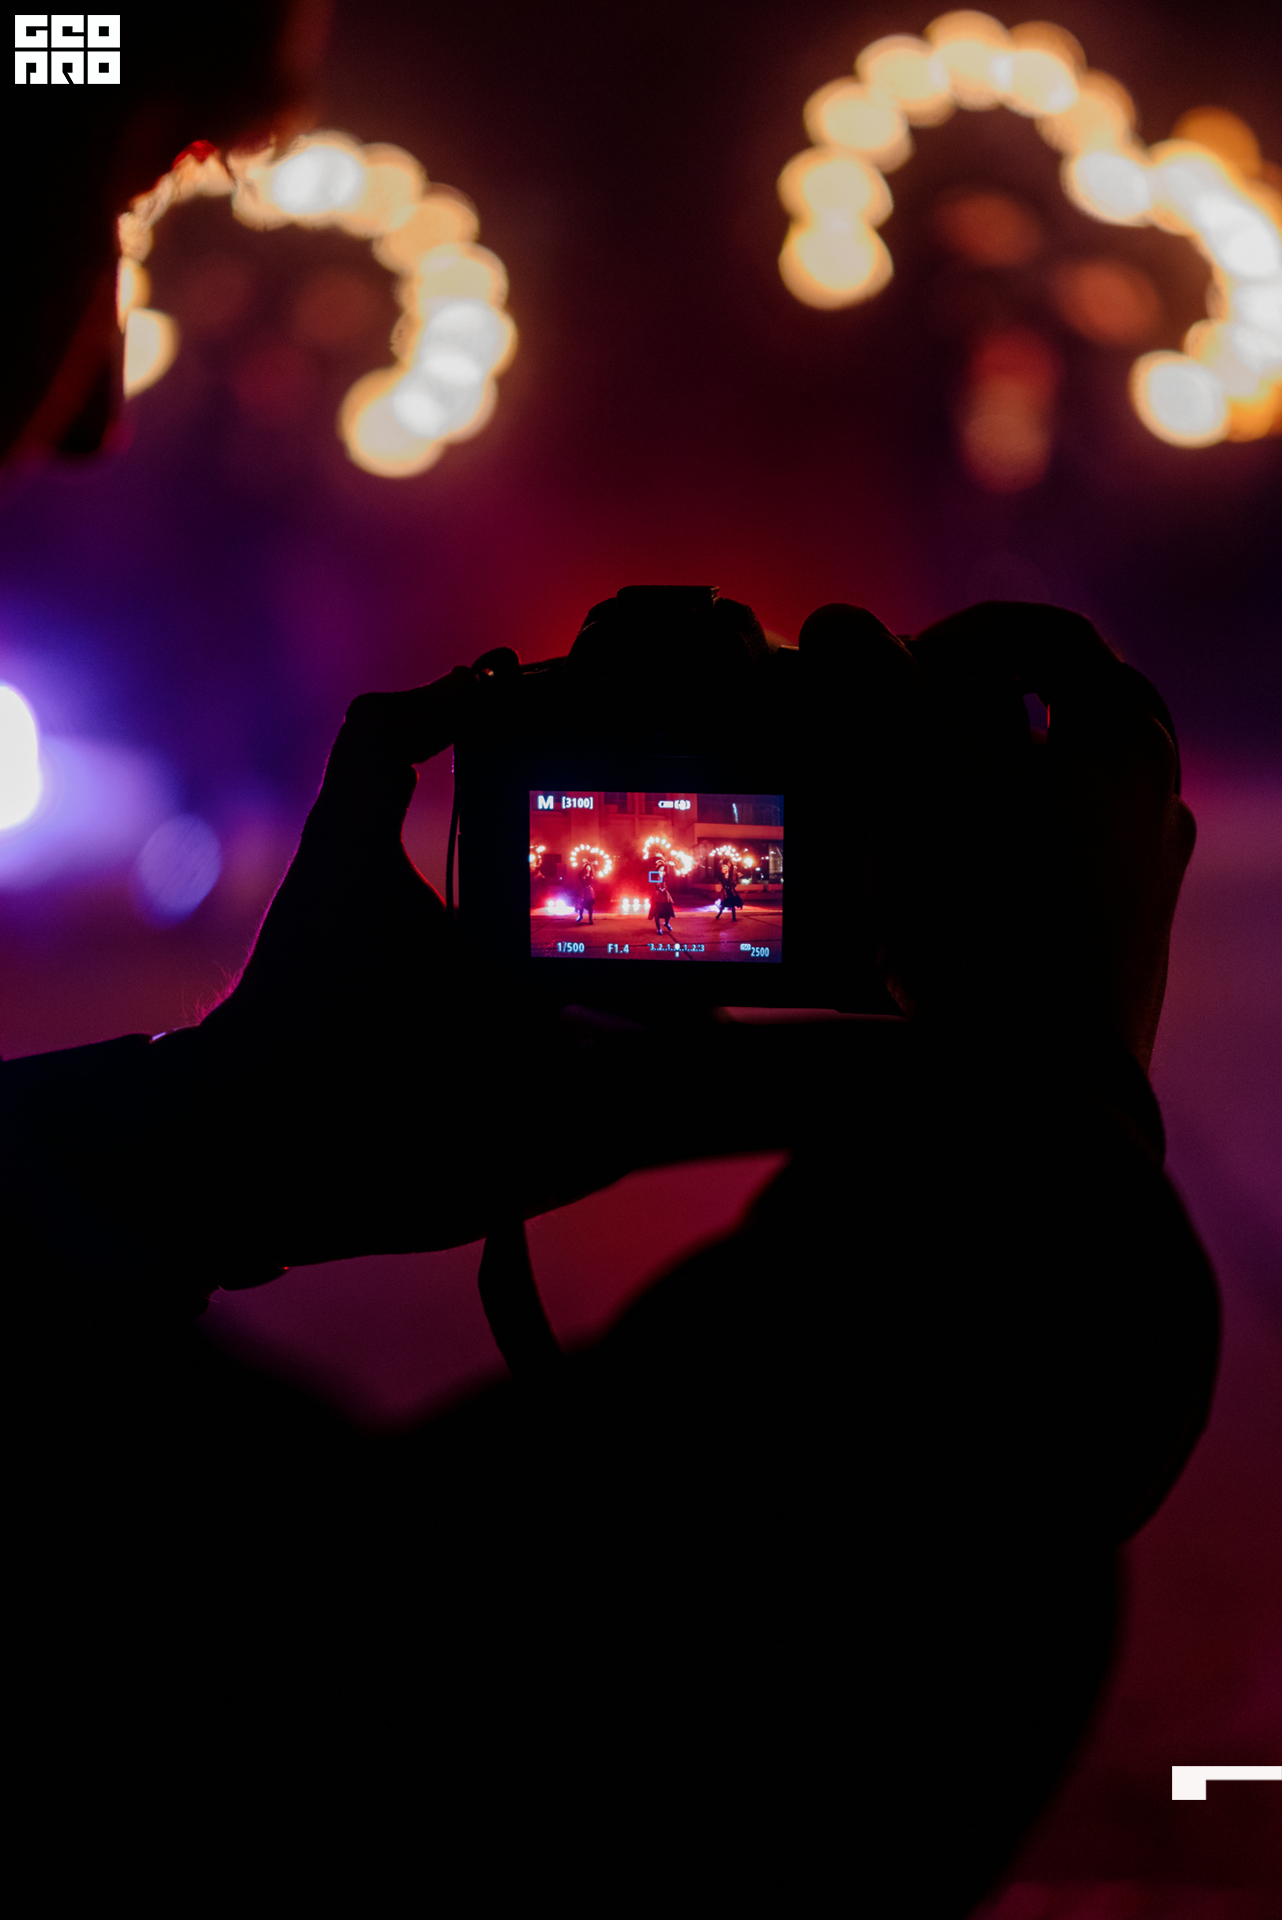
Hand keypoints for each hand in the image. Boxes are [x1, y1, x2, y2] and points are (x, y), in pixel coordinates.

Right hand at [800, 600, 1195, 1070]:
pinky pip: (1055, 867)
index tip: (895, 667)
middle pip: (1064, 714)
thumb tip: (837, 623)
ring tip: (908, 807)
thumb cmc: (981, 919)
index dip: (960, 633)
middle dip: (976, 709)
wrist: (1034, 1091)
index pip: (1051, 637)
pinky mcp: (1115, 948)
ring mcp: (1141, 882)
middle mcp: (1151, 805)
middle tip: (905, 729)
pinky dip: (996, 850)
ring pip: (1059, 795)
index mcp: (1124, 743)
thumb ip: (874, 688)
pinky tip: (940, 886)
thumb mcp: (913, 782)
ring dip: (982, 780)